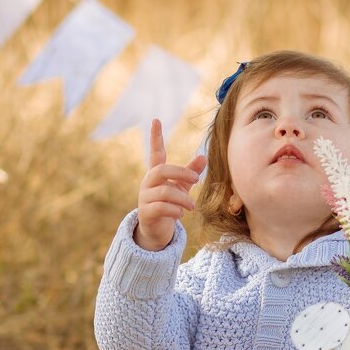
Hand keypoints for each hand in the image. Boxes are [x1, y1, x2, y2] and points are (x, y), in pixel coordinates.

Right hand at [134, 118, 206, 250]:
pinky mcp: (146, 212)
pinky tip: (181, 213)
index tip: (156, 120)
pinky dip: (173, 210)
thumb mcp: (181, 187)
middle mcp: (148, 183)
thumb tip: (204, 156)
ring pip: (164, 192)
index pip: (155, 152)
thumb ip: (190, 173)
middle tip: (196, 179)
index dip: (155, 137)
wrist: (156, 230)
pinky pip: (160, 207)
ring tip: (192, 206)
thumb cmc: (169, 204)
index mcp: (156, 174)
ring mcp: (145, 197)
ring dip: (182, 198)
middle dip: (181, 173)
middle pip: (162, 170)